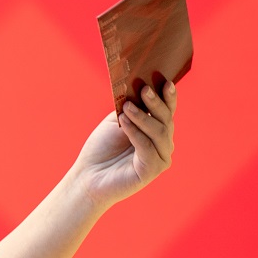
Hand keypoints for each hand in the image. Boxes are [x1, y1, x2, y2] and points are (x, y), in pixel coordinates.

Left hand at [73, 77, 177, 209]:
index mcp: (156, 130)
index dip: (168, 97)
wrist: (88, 175)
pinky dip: (135, 133)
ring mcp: (160, 158)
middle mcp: (163, 144)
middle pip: (166, 120)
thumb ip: (130, 106)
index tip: (165, 81)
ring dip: (143, 117)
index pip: (167, 111)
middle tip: (144, 89)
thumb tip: (141, 87)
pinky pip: (147, 148)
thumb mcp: (117, 120)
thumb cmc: (102, 147)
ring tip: (127, 107)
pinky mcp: (152, 170)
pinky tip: (124, 122)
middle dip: (155, 103)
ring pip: (159, 132)